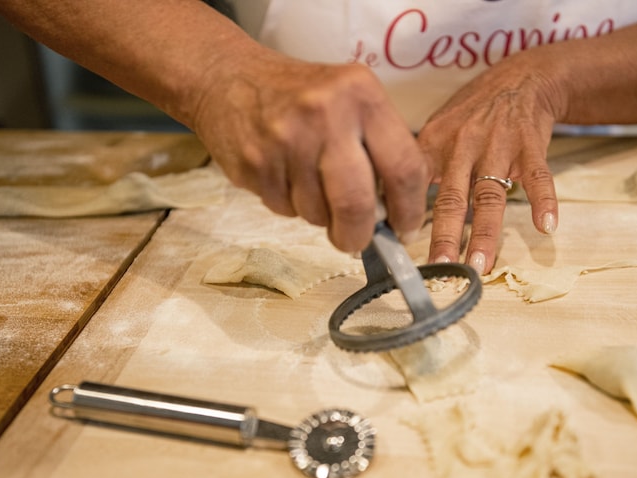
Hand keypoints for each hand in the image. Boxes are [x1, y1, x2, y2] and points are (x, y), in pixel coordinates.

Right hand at [190, 47, 429, 252]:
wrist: (228, 79)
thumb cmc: (302, 96)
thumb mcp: (351, 99)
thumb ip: (379, 147)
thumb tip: (396, 212)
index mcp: (361, 94)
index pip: (403, 168)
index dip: (408, 210)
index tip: (404, 228)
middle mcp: (325, 115)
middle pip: (356, 204)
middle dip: (359, 234)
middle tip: (357, 239)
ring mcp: (285, 141)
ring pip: (318, 214)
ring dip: (320, 215)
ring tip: (310, 183)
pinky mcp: (255, 165)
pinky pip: (286, 209)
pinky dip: (291, 204)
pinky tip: (284, 176)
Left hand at [419, 50, 562, 273]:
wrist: (519, 78)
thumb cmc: (471, 114)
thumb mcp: (436, 131)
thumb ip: (419, 169)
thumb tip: (390, 207)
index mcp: (433, 145)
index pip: (413, 186)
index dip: (406, 216)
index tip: (400, 250)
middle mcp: (462, 146)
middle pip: (451, 197)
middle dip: (445, 235)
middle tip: (440, 268)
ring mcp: (498, 146)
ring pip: (490, 195)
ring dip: (486, 233)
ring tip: (480, 265)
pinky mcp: (530, 145)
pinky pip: (538, 176)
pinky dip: (544, 201)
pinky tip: (547, 226)